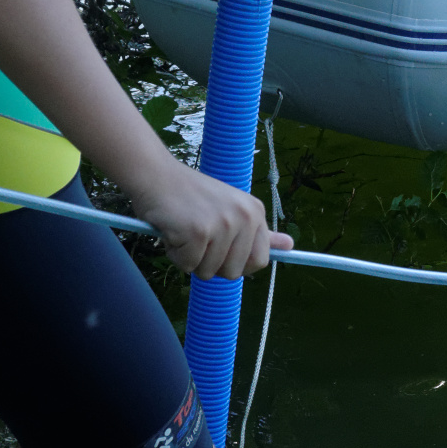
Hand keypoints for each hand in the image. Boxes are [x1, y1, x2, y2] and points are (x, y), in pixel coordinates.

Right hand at [134, 164, 284, 279]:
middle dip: (210, 263)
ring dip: (190, 258)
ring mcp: (223, 224)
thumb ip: (259, 231)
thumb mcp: (230, 208)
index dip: (236, 263)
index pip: (259, 261)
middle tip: (197, 236)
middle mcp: (244, 217)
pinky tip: (173, 230)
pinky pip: (188, 265)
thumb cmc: (189, 196)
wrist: (155, 175)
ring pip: (208, 271)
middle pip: (234, 272)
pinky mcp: (199, 232)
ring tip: (184, 229)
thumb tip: (290, 246)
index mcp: (255, 212)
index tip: (220, 248)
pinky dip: (175, 254)